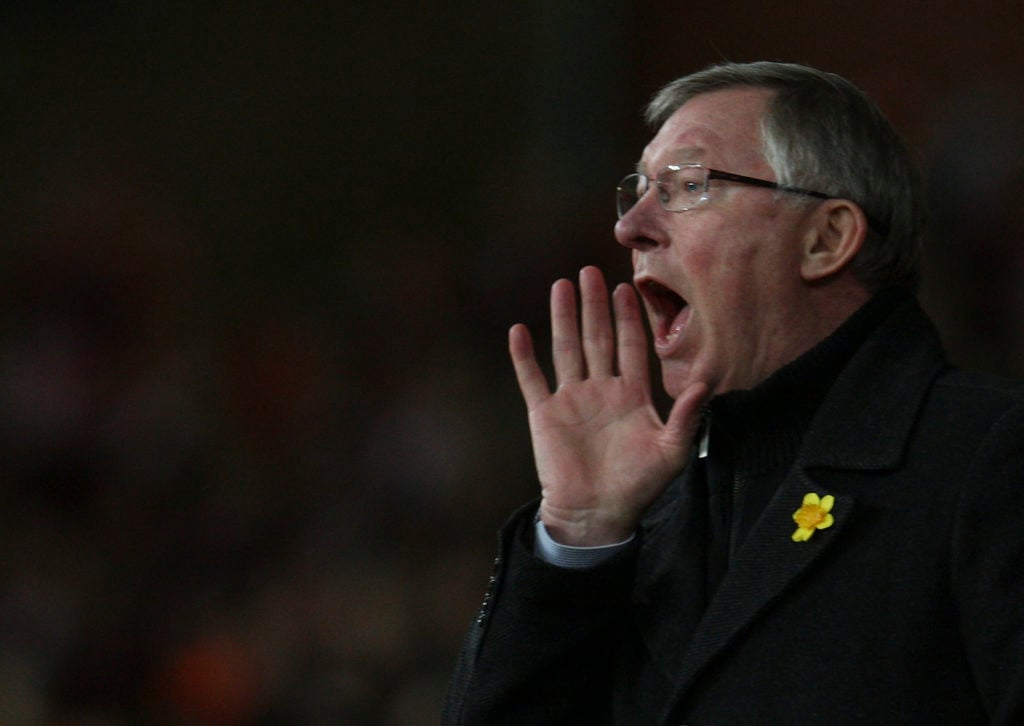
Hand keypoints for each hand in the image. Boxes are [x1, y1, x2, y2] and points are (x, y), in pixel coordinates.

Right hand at [510, 266, 707, 545]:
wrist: (597, 514)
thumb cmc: (638, 485)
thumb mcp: (672, 451)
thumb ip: (687, 416)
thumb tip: (705, 384)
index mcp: (631, 395)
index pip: (630, 346)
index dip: (628, 317)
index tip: (626, 288)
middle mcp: (601, 389)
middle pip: (597, 338)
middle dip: (594, 305)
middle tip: (590, 271)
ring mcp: (571, 399)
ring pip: (566, 348)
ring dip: (563, 318)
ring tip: (561, 286)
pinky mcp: (545, 414)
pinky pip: (532, 379)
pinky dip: (524, 356)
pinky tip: (519, 330)